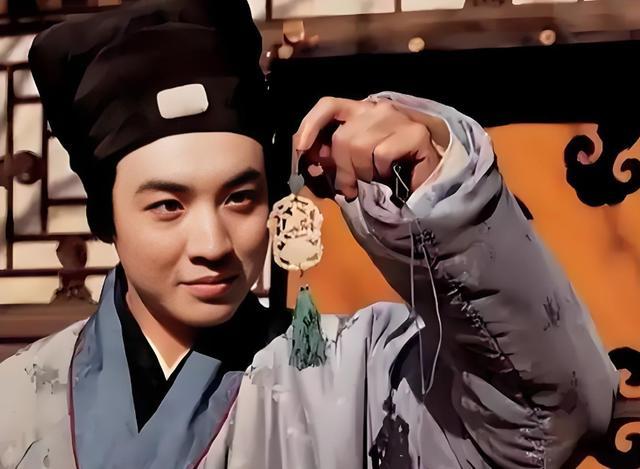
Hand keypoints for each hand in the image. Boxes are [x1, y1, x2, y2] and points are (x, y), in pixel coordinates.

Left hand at [293, 97, 448, 199]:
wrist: (424, 180)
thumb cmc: (386, 170)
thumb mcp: (353, 163)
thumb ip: (332, 157)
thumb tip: (309, 158)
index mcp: (359, 112)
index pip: (328, 105)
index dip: (310, 125)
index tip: (301, 149)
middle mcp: (376, 109)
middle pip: (342, 137)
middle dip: (341, 169)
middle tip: (348, 188)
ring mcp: (397, 118)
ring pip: (360, 146)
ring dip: (362, 173)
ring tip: (374, 179)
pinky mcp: (415, 132)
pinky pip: (382, 154)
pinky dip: (382, 172)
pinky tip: (392, 173)